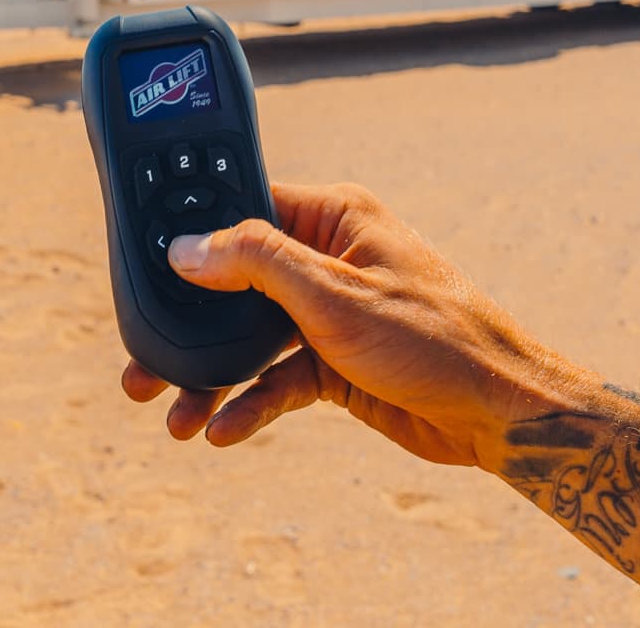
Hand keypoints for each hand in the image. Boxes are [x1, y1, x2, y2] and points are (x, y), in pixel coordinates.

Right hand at [120, 182, 585, 464]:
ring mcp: (330, 313)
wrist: (500, 416)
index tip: (143, 266)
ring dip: (211, 377)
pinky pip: (276, 379)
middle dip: (188, 325)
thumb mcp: (335, 295)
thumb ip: (256, 263)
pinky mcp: (336, 363)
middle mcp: (326, 260)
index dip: (191, 237)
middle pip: (235, 284)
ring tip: (172, 415)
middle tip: (139, 361)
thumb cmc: (435, 338)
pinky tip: (223, 431)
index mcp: (333, 219)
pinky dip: (250, 403)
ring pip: (249, 339)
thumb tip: (186, 246)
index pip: (243, 209)